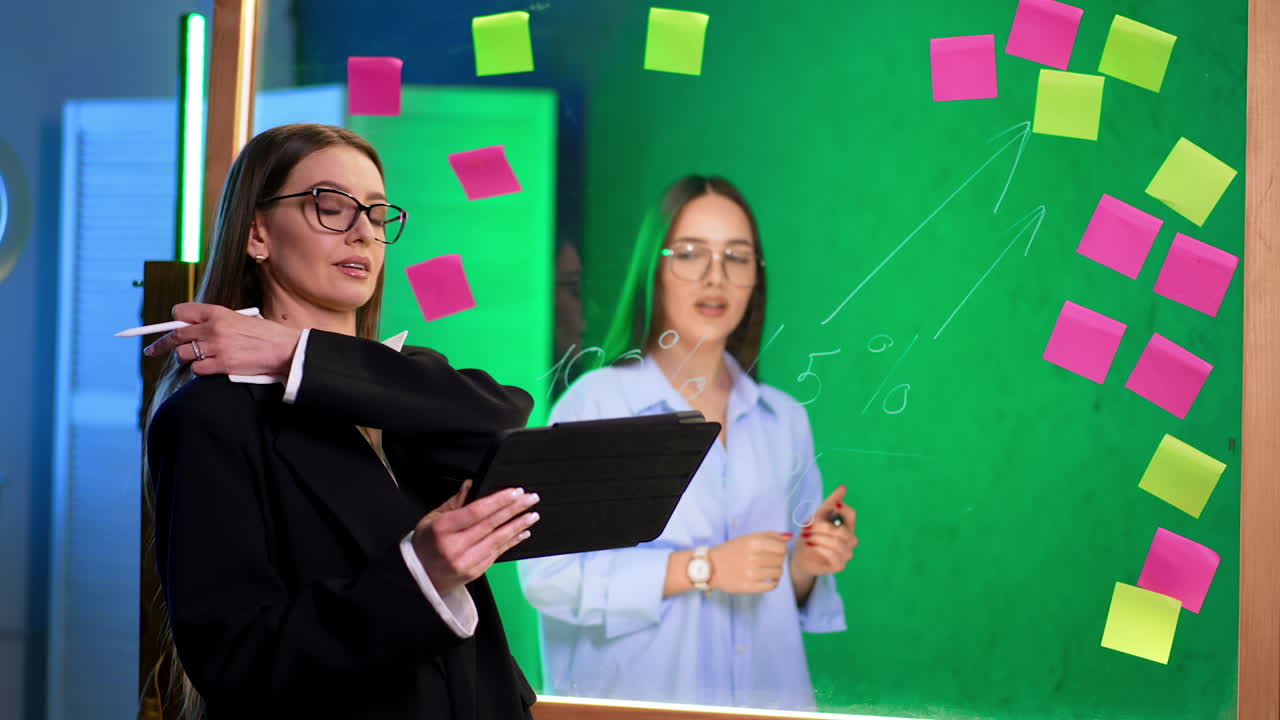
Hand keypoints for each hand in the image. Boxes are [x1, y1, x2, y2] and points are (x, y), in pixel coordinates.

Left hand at [142, 302, 301, 376]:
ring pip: (184, 354)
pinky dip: (201, 370)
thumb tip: (192, 329)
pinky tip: (211, 367)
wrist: (284, 349)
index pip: (180, 312)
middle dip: (161, 344)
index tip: (167, 327)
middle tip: (151, 350)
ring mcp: (216, 347)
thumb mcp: (238, 319)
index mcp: (217, 312)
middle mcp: (213, 328)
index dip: (174, 320)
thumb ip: (215, 322)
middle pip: (175, 335)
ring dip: (187, 359)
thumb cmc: (264, 335)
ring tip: (198, 359)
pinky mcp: (222, 365)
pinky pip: (197, 370)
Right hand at [411, 480, 540, 595]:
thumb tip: (471, 485)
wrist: (420, 576)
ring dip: (518, 526)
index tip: (515, 492)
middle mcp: (454, 547)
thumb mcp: (432, 518)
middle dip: (514, 509)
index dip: (498, 501)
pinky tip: (522, 532)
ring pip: (497, 540)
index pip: (476, 511)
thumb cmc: (425, 544)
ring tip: (532, 515)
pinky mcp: (474, 572)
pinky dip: (511, 542)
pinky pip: (497, 554)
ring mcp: (465, 562)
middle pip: (490, 524)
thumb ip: (454, 502)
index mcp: (442, 529)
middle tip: (531, 498)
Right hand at [708, 531, 793, 593]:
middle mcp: (753, 558)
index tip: (774, 552)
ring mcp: (751, 573)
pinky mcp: (748, 587)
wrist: (711, 567)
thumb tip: (789, 537)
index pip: (782, 548)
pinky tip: (766, 579)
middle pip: (780, 561)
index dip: (781, 550)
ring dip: (775, 572)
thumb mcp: (748, 538)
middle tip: (767, 561)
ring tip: (766, 570)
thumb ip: (770, 535)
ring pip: (778, 573)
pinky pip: (772, 586)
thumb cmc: (731, 550)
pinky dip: (773, 583)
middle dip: (777, 561)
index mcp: (753, 543)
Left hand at [792, 484, 857, 577]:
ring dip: (818, 538)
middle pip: (843, 531)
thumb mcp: (818, 516)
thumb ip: (831, 502)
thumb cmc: (811, 534)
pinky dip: (820, 549)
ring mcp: (846, 554)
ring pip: (838, 543)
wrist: (800, 555)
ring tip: (806, 537)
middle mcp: (850, 540)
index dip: (842, 508)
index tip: (828, 508)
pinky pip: (834, 556)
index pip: (852, 514)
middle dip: (822, 528)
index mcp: (847, 526)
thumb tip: (843, 487)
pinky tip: (810, 546)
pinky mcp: (839, 565)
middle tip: (807, 528)